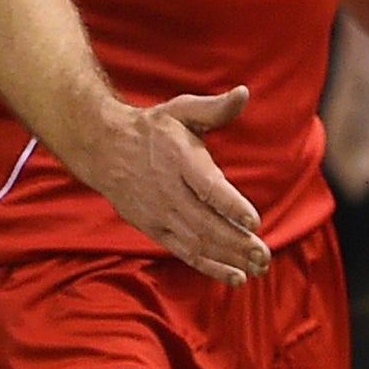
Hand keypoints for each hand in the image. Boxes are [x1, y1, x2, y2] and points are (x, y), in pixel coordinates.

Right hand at [75, 86, 271, 286]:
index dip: (231, 205)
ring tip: (257, 268)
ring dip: (228, 258)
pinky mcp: (154, 229)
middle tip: (265, 255)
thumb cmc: (153, 129)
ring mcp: (160, 214)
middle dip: (237, 243)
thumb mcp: (182, 110)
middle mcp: (169, 191)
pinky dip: (209, 266)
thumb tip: (243, 93)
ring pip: (197, 242)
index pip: (207, 186)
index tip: (254, 221)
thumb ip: (215, 108)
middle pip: (205, 223)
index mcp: (179, 160)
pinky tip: (234, 276)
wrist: (104, 148)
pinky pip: (184, 252)